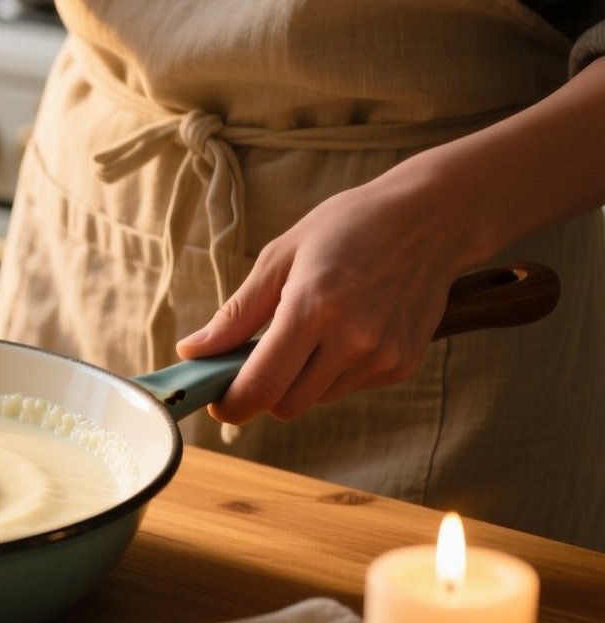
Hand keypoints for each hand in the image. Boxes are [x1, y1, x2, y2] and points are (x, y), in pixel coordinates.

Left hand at [175, 155, 481, 423]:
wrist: (431, 218)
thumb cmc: (348, 227)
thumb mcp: (280, 256)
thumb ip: (236, 313)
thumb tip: (191, 351)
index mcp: (314, 307)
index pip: (263, 385)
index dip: (233, 404)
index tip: (217, 401)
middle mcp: (352, 339)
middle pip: (286, 404)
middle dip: (262, 391)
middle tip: (254, 359)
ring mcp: (382, 356)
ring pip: (316, 399)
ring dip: (298, 380)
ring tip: (308, 330)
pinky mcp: (403, 365)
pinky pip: (348, 387)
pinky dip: (331, 372)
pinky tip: (343, 331)